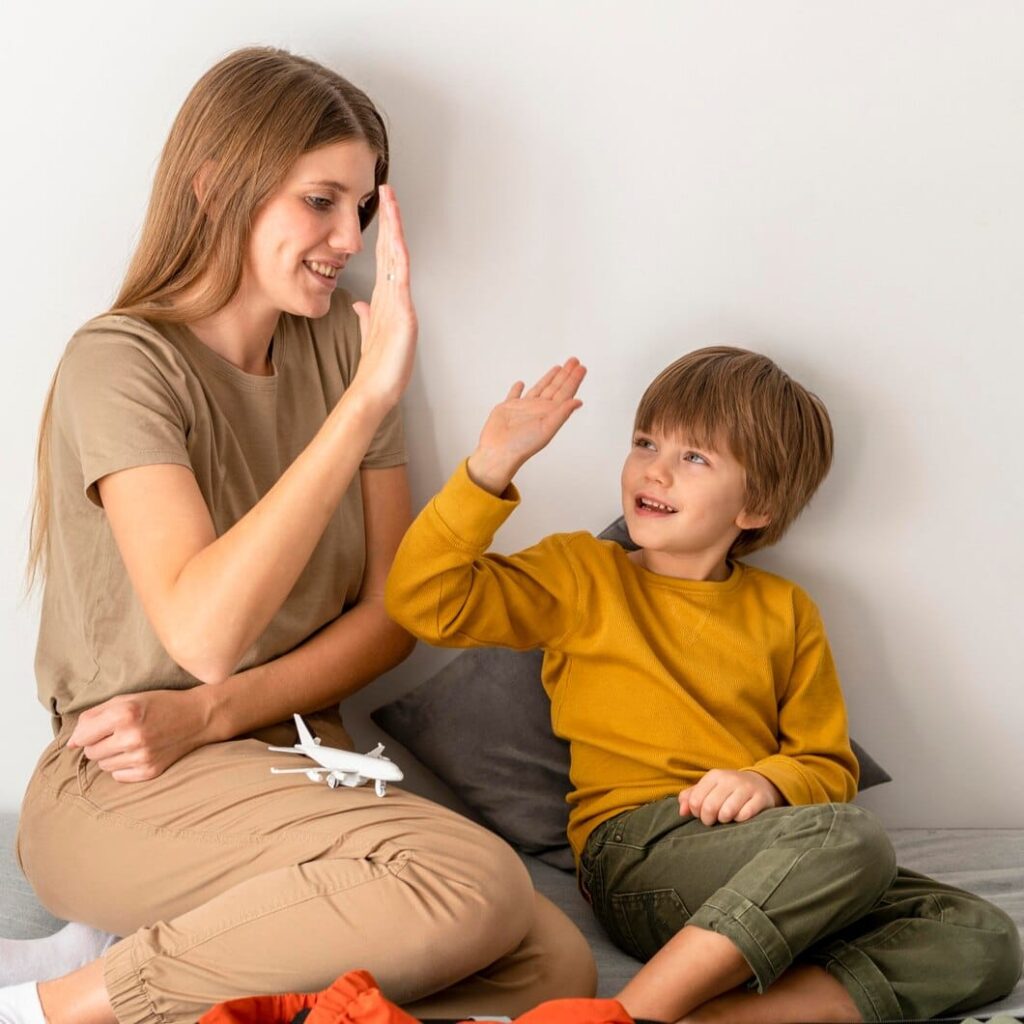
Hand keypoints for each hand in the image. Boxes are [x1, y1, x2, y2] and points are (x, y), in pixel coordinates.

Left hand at [66, 687, 215, 782]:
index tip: (94, 730)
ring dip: (111, 755)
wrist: (198, 716)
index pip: (81, 736)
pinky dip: (123, 766)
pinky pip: (118, 776)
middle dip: (99, 743)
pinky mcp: (149, 771)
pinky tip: (139, 753)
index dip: (84, 733)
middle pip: (91, 752)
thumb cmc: (161, 704)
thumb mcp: (127, 699)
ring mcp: (141, 756)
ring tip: (130, 742)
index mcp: (124, 714)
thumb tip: (71, 742)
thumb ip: (94, 716)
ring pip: (104, 765)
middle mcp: (131, 737)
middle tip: (118, 733)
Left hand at [350, 185, 417, 410]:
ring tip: (392, 205)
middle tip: (387, 189)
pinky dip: (401, 262)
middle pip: (394, 250)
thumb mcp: (368, 333)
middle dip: (391, 219)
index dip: (383, 229)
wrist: (375, 391)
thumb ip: (366, 316)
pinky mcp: (404, 319)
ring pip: (399, 260)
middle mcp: (395, 298)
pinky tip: (400, 245)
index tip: (379, 204)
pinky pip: (402, 284)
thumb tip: (358, 303)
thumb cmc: (379, 367)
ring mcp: (402, 306)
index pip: (385, 257)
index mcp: (385, 299)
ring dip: (396, 231)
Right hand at [466, 358, 586, 494]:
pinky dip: (517, 389)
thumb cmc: (523, 445)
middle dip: (565, 374)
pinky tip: (521, 383)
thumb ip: (562, 413)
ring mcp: (523, 408)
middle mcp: (539, 409)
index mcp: (550, 413)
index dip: (574, 380)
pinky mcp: (507, 408)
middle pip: (555, 388)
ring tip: (557, 367)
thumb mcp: (547, 428)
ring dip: (548, 378)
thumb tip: (579, 401)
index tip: (581, 367)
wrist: (499, 452)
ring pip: (539, 388)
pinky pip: (514, 395)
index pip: (565, 392)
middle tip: (574, 361)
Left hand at [678, 769, 782, 825]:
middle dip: (709, 819)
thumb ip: (690, 797)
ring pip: (727, 812)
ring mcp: (746, 788)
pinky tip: (740, 817)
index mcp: (714, 776)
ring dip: (724, 820)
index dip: (696, 812)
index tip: (701, 814)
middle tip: (713, 820)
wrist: (760, 784)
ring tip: (726, 818)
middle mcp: (730, 779)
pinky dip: (740, 820)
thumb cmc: (728, 790)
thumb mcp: (709, 788)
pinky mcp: (760, 798)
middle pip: (710, 807)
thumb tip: (682, 812)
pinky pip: (745, 815)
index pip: (695, 800)